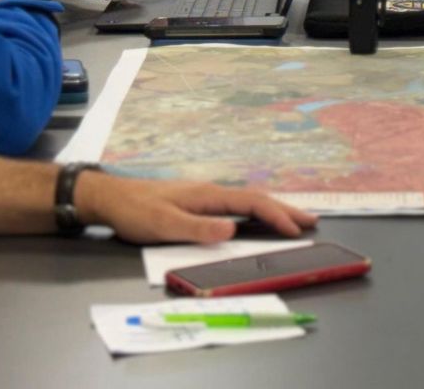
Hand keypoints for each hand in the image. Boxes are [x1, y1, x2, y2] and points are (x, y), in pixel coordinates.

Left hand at [74, 172, 319, 244]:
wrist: (110, 198)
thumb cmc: (135, 211)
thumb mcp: (164, 224)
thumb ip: (198, 229)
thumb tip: (233, 230)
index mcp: (208, 195)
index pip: (251, 203)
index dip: (276, 216)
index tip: (297, 229)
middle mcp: (211, 192)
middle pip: (256, 199)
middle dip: (285, 210)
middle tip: (312, 221)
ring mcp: (205, 196)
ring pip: (248, 202)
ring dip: (273, 211)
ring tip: (294, 219)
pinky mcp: (197, 203)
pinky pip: (237, 206)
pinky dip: (256, 212)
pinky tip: (258, 218)